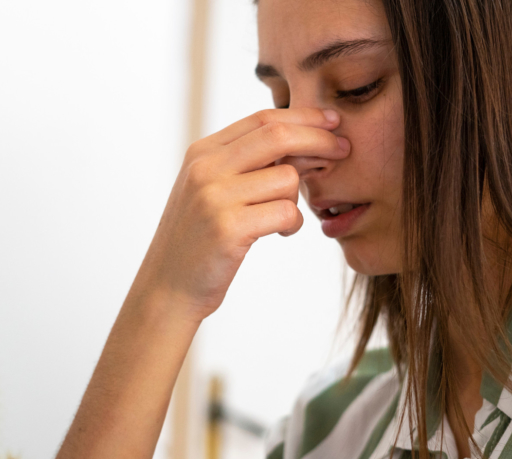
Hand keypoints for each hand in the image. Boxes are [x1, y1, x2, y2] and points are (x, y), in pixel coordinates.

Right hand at [134, 107, 349, 321]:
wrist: (167, 288)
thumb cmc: (199, 240)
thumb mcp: (211, 190)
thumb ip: (244, 164)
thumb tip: (303, 140)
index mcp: (202, 152)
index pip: (262, 119)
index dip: (304, 117)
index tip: (333, 122)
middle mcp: (205, 168)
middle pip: (278, 135)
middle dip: (319, 139)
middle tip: (344, 149)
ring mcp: (214, 197)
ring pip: (287, 178)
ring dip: (298, 198)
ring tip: (283, 217)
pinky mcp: (228, 229)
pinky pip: (286, 212)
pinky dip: (293, 223)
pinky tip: (281, 233)